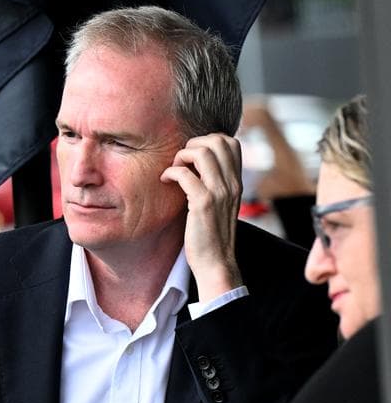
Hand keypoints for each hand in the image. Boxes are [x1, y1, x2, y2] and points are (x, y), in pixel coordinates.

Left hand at [160, 133, 243, 299]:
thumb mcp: (219, 204)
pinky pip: (184, 175)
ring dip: (181, 156)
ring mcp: (219, 192)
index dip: (208, 140)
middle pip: (217, 140)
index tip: (192, 157)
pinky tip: (165, 181)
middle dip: (193, 144)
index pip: (231, 142)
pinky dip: (170, 172)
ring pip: (202, 152)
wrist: (216, 262)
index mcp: (236, 182)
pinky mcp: (203, 204)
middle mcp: (232, 183)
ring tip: (173, 171)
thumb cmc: (211, 234)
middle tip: (180, 162)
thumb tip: (195, 165)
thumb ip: (214, 183)